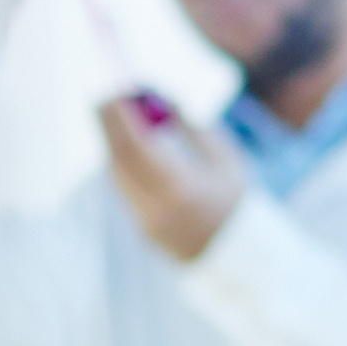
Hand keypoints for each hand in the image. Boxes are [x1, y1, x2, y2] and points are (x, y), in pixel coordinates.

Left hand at [100, 93, 244, 263]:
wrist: (242, 253)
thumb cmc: (237, 197)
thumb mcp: (223, 156)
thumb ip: (190, 127)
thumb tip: (161, 97)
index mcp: (181, 187)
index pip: (136, 145)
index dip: (120, 117)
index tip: (115, 92)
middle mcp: (158, 207)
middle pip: (119, 159)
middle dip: (108, 126)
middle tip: (104, 99)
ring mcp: (147, 222)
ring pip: (117, 176)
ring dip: (113, 144)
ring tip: (118, 119)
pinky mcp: (144, 231)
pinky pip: (125, 190)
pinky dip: (122, 165)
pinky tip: (129, 148)